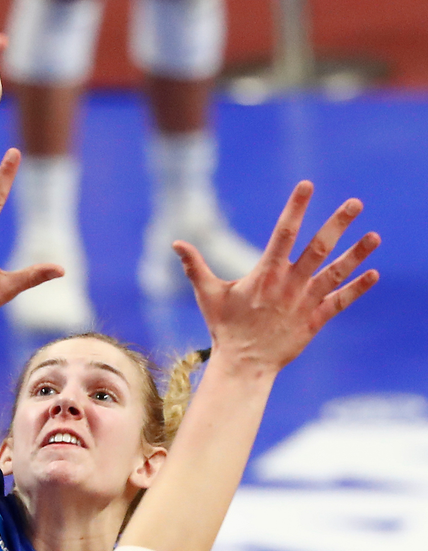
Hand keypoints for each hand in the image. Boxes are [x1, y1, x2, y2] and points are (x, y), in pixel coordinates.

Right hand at [174, 182, 379, 376]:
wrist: (244, 366)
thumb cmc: (225, 328)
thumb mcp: (208, 295)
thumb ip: (195, 266)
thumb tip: (175, 242)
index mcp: (265, 274)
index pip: (283, 233)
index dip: (295, 208)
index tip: (307, 185)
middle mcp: (288, 285)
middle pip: (317, 248)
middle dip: (337, 224)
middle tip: (356, 203)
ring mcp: (304, 303)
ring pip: (334, 273)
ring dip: (355, 254)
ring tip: (375, 235)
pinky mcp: (314, 321)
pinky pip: (339, 302)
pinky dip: (356, 289)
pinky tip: (373, 274)